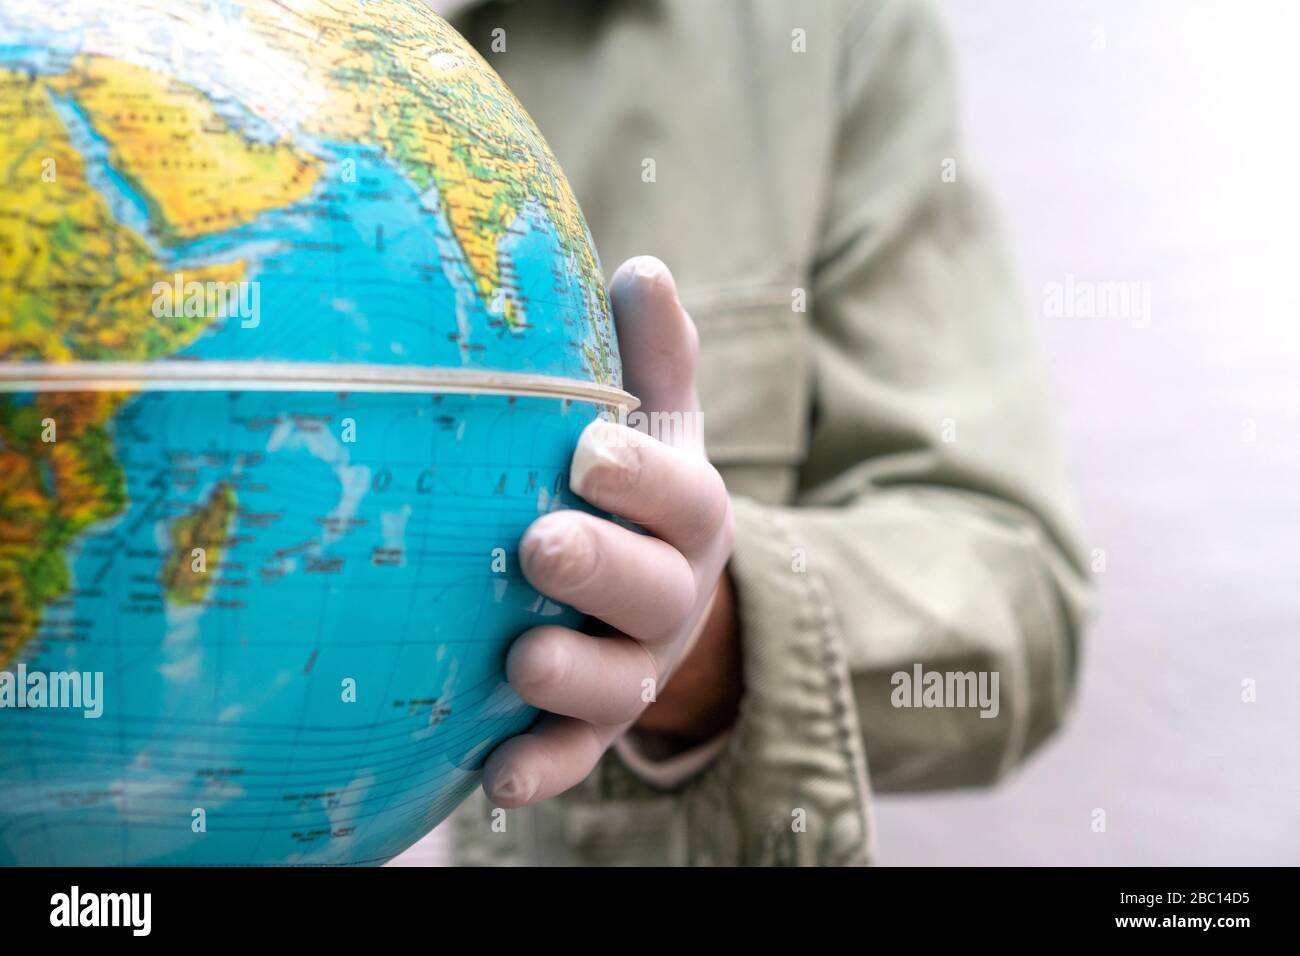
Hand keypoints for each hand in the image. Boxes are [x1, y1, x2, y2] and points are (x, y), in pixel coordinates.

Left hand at [482, 256, 738, 807]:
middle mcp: (670, 599)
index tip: (588, 449)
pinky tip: (495, 781)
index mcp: (686, 519)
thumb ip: (654, 359)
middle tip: (541, 544)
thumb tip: (643, 265)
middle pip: (654, 592)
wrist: (649, 600)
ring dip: (574, 677)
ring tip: (520, 661)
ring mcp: (635, 670)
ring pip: (620, 685)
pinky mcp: (591, 731)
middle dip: (603, 569)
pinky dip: (542, 771)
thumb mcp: (657, 427)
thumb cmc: (635, 497)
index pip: (684, 497)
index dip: (644, 479)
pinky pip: (574, 759)